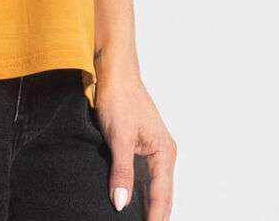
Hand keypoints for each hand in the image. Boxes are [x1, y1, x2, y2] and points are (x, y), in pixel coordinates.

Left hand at [94, 67, 175, 219]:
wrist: (113, 72)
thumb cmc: (120, 98)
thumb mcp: (119, 138)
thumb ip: (122, 172)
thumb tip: (121, 204)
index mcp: (164, 153)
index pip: (162, 196)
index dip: (156, 218)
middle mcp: (162, 153)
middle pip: (160, 195)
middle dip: (152, 214)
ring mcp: (151, 149)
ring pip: (150, 185)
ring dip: (144, 203)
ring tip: (132, 218)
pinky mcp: (138, 145)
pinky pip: (141, 174)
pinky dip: (136, 188)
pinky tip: (125, 198)